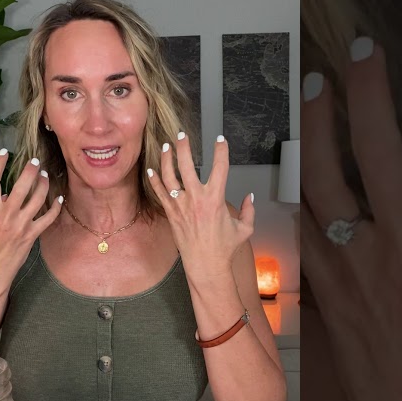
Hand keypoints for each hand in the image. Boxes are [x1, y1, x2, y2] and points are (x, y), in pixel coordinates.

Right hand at [0, 149, 62, 292]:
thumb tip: (1, 195)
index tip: (4, 153)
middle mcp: (5, 216)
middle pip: (21, 185)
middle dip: (30, 170)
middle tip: (34, 161)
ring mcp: (20, 225)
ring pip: (38, 198)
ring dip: (43, 184)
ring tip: (44, 176)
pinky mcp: (31, 235)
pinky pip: (48, 218)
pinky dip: (56, 207)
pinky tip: (59, 198)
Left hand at [147, 132, 255, 283]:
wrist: (206, 266)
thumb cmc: (224, 248)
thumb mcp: (244, 229)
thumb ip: (249, 210)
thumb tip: (250, 197)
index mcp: (215, 199)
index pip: (220, 167)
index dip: (221, 151)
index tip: (220, 139)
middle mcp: (196, 199)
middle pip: (186, 166)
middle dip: (184, 147)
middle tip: (182, 134)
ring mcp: (181, 206)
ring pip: (169, 177)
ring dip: (167, 159)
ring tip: (167, 146)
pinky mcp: (171, 214)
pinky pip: (160, 193)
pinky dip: (154, 181)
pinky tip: (151, 169)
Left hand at [300, 39, 401, 400]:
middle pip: (378, 143)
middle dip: (370, 86)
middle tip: (364, 49)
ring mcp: (357, 265)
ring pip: (323, 176)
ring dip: (317, 125)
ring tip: (315, 86)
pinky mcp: (329, 290)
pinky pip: (305, 227)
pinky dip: (302, 192)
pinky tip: (300, 167)